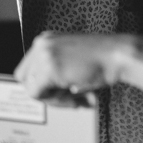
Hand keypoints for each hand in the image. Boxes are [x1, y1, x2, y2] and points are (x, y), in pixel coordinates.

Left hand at [15, 32, 136, 100]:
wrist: (117, 55)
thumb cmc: (101, 60)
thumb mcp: (72, 59)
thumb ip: (54, 70)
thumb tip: (43, 91)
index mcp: (46, 40)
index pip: (27, 69)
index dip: (42, 85)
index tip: (59, 91)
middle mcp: (42, 44)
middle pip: (24, 78)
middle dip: (44, 92)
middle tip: (66, 97)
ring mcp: (44, 54)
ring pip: (32, 88)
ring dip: (53, 99)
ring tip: (76, 98)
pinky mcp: (50, 67)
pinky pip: (38, 94)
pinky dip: (56, 101)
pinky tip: (75, 96)